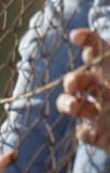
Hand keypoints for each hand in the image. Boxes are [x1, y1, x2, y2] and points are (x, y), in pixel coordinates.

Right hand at [60, 29, 109, 150]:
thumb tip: (97, 44)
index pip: (97, 49)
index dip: (86, 39)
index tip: (77, 37)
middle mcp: (105, 90)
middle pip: (78, 79)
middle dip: (71, 80)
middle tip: (73, 86)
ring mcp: (101, 114)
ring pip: (72, 104)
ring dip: (67, 103)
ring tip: (74, 107)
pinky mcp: (100, 136)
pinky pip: (85, 133)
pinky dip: (84, 133)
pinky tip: (90, 132)